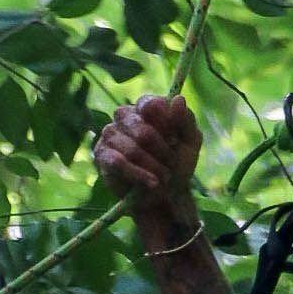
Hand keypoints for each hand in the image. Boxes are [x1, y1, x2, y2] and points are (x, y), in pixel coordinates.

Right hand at [93, 93, 201, 212]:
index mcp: (146, 107)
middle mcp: (125, 116)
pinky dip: (138, 174)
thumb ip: (186, 120)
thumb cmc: (177, 163)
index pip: (150, 104)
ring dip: (153, 167)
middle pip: (141, 130)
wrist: (166, 194)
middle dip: (162, 152)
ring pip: (132, 149)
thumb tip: (178, 99)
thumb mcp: (190, 142)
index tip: (176, 141)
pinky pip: (118, 162)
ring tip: (164, 177)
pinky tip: (152, 182)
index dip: (165, 125)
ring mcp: (110, 134)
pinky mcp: (102, 155)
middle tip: (171, 164)